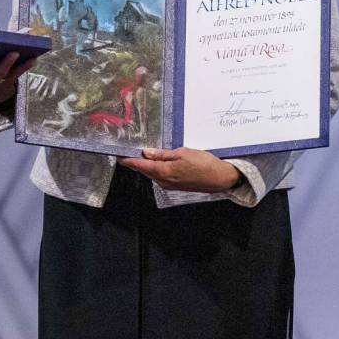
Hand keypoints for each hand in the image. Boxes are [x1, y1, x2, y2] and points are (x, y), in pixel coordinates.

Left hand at [119, 147, 241, 192]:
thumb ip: (163, 154)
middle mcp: (163, 181)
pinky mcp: (175, 186)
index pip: (141, 165)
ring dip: (145, 166)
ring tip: (140, 155)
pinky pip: (160, 177)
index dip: (129, 161)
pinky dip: (155, 169)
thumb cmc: (203, 163)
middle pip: (145, 170)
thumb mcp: (182, 153)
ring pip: (152, 174)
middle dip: (136, 162)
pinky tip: (156, 162)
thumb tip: (146, 152)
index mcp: (163, 171)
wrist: (219, 178)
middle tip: (128, 152)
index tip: (119, 156)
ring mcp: (169, 185)